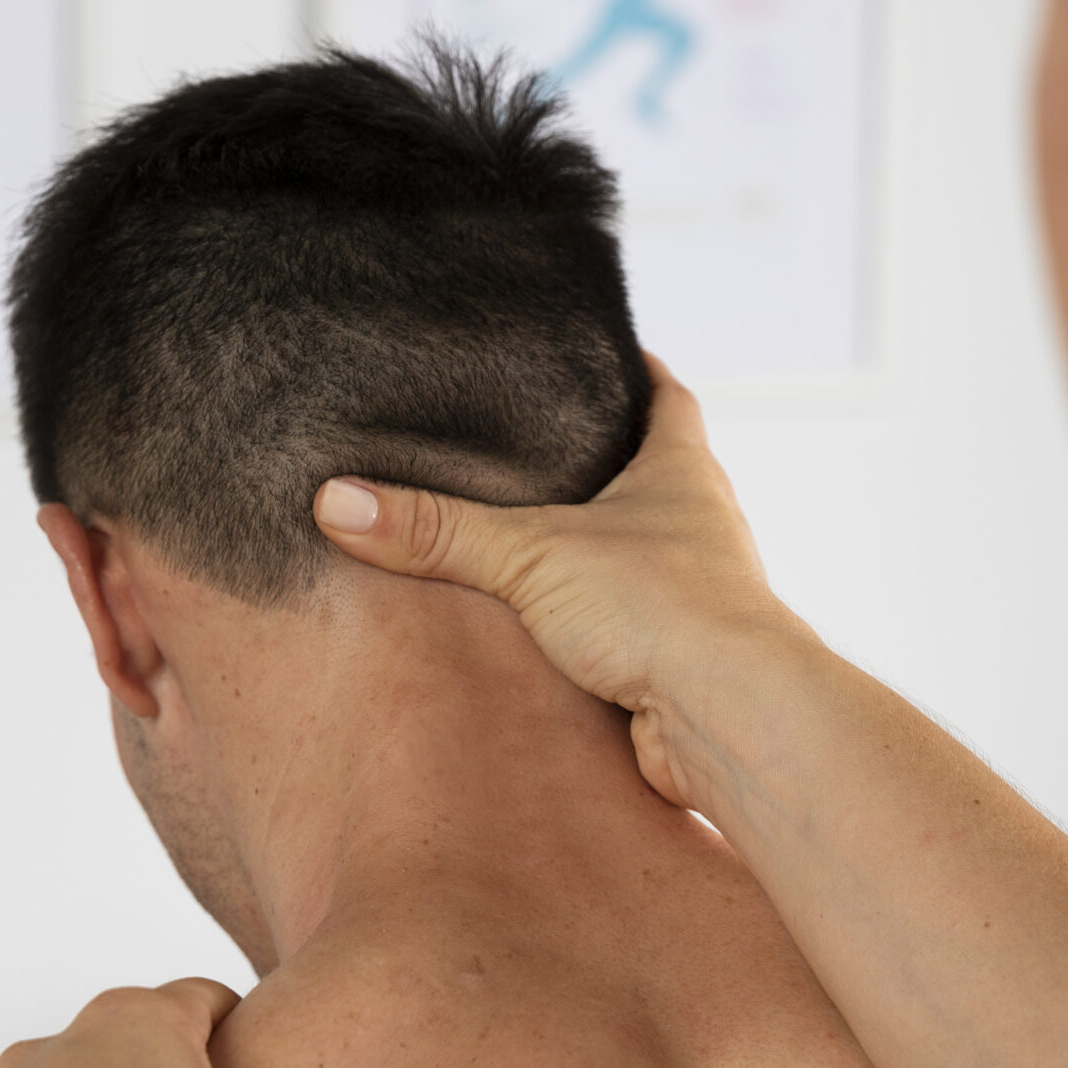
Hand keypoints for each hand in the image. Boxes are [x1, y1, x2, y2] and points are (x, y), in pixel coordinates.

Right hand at [313, 357, 798, 806]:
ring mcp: (688, 595)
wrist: (728, 720)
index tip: (589, 347)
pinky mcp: (670, 659)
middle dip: (589, 463)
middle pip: (644, 475)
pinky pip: (616, 628)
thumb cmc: (666, 609)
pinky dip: (577, 624)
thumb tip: (339, 502)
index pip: (664, 394)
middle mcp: (696, 526)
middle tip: (519, 445)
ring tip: (507, 535)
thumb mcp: (532, 554)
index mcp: (681, 470)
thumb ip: (436, 530)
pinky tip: (527, 630)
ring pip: (628, 556)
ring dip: (580, 551)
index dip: (629, 368)